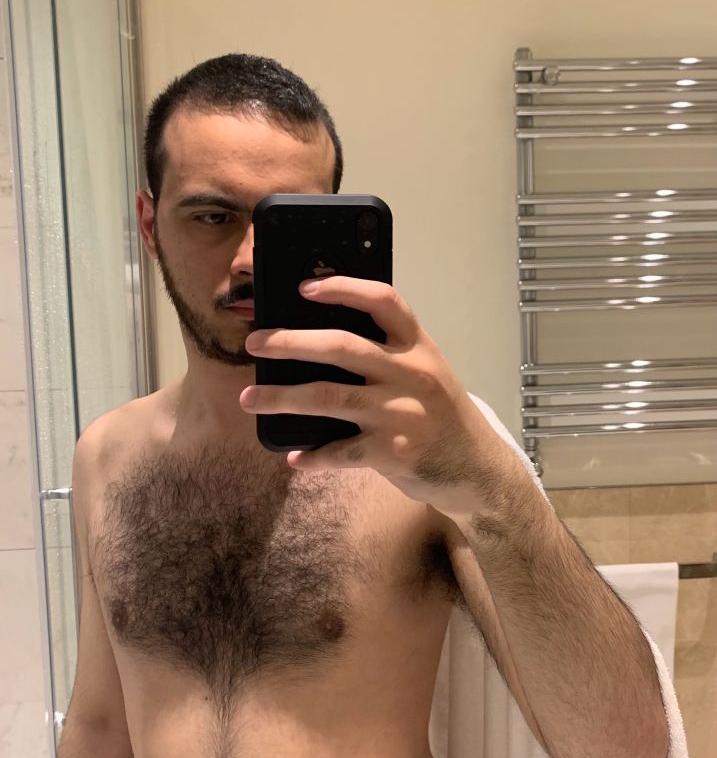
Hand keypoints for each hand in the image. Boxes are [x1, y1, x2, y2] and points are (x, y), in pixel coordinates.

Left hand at [240, 276, 514, 514]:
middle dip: (290, 343)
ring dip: (282, 397)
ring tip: (249, 398)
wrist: (477, 469)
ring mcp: (401, 414)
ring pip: (329, 397)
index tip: (304, 288)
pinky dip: (313, 455)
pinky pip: (340, 451)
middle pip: (342, 347)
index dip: (342, 288)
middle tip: (254, 343)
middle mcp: (411, 375)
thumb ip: (388, 356)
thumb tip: (317, 344)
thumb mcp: (426, 374)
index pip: (382, 301)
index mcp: (418, 347)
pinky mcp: (393, 452)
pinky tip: (295, 457)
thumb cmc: (441, 416)